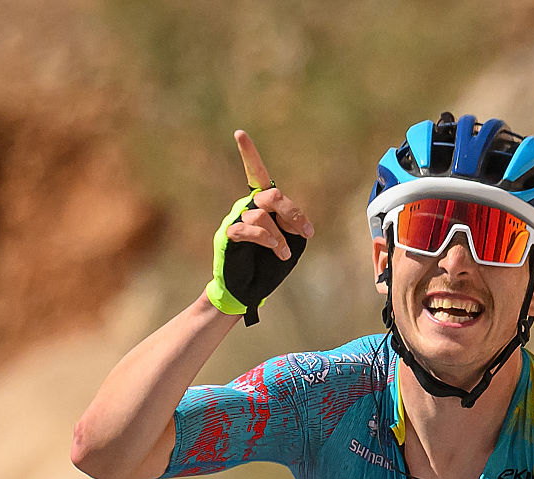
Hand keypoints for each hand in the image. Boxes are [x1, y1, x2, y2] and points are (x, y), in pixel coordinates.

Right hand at [227, 130, 313, 261]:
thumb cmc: (269, 263)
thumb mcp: (290, 239)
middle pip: (271, 195)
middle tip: (304, 232)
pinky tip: (278, 252)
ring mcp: (235, 220)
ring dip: (279, 236)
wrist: (249, 289)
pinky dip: (268, 240)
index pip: (255, 173)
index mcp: (262, 203)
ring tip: (284, 252)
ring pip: (261, 215)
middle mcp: (247, 207)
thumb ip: (291, 222)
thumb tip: (291, 219)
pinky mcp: (229, 235)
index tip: (239, 134)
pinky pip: (247, 229)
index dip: (249, 154)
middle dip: (292, 213)